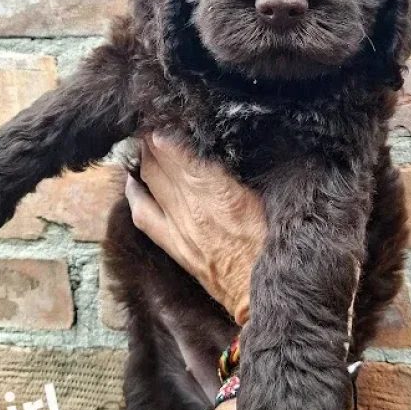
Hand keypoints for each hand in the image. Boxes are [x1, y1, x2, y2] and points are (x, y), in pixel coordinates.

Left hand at [125, 132, 265, 324]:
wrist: (266, 298)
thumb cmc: (278, 248)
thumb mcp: (277, 201)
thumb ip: (262, 168)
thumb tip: (256, 139)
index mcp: (222, 192)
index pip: (182, 149)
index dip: (171, 127)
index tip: (171, 111)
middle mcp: (194, 206)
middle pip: (160, 159)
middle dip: (154, 136)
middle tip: (155, 118)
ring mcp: (179, 227)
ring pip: (149, 179)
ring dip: (144, 156)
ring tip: (145, 140)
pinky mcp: (174, 246)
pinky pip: (142, 214)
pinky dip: (133, 193)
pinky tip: (131, 180)